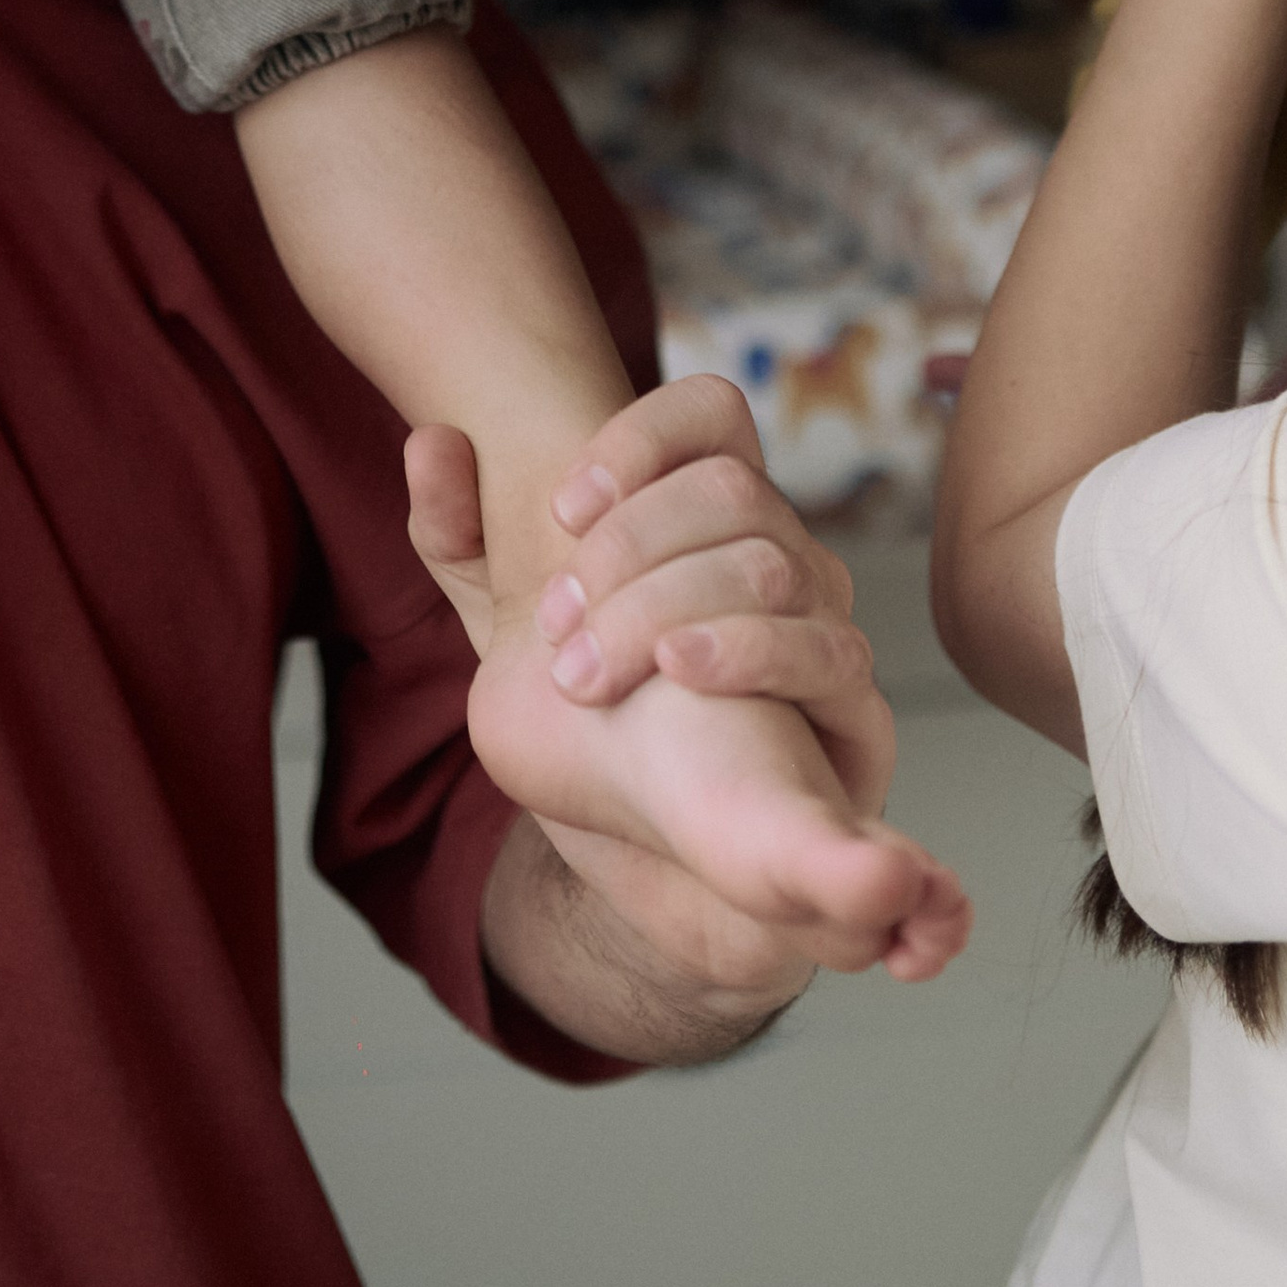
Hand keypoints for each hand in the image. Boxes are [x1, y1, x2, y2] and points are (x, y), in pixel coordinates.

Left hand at [409, 381, 888, 811]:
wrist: (657, 873)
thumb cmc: (595, 730)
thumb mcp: (504, 632)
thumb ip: (462, 538)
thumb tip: (430, 439)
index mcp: (707, 521)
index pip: (710, 413)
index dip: (639, 439)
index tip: (562, 509)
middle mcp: (782, 558)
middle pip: (733, 487)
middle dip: (629, 546)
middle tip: (553, 623)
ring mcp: (826, 629)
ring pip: (776, 563)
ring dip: (666, 608)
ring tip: (589, 672)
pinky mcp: (857, 717)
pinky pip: (828, 652)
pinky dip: (749, 652)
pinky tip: (682, 676)